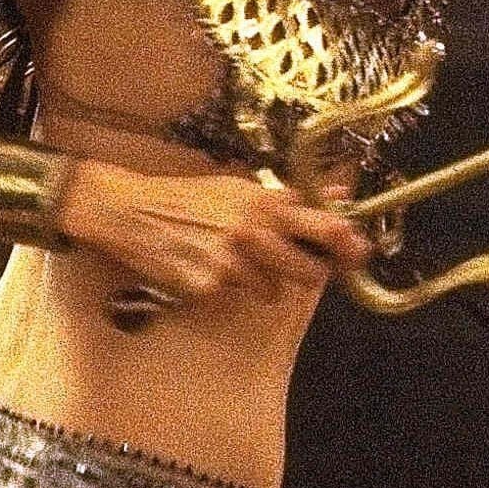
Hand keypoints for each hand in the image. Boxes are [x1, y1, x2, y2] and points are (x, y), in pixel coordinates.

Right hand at [61, 160, 369, 306]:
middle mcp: (252, 233)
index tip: (359, 255)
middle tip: (288, 265)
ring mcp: (229, 262)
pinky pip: (233, 298)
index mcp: (265, 203)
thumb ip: (290, 199)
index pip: (325, 228)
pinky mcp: (206, 286)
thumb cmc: (189, 197)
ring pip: (272, 291)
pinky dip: (224, 290)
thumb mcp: (240, 188)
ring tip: (233, 261)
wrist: (129, 211)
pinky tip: (205, 269)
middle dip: (305, 273)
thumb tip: (340, 198)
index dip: (349, 246)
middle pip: (309, 272)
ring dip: (261, 283)